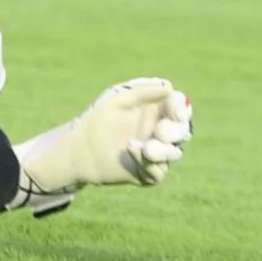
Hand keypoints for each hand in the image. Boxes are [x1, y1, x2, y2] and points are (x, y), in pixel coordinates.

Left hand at [16, 77, 193, 193]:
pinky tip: (132, 150)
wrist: (79, 149)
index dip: (182, 108)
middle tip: (160, 131)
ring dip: (163, 149)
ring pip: (174, 153)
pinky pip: (159, 171)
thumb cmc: (98, 119)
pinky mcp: (148, 173)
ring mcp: (156, 154)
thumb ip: (141, 91)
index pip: (179, 108)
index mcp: (156, 111)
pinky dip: (149, 162)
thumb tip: (168, 86)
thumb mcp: (117, 99)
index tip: (177, 111)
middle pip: (182, 131)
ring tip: (146, 148)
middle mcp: (159, 133)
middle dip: (175, 131)